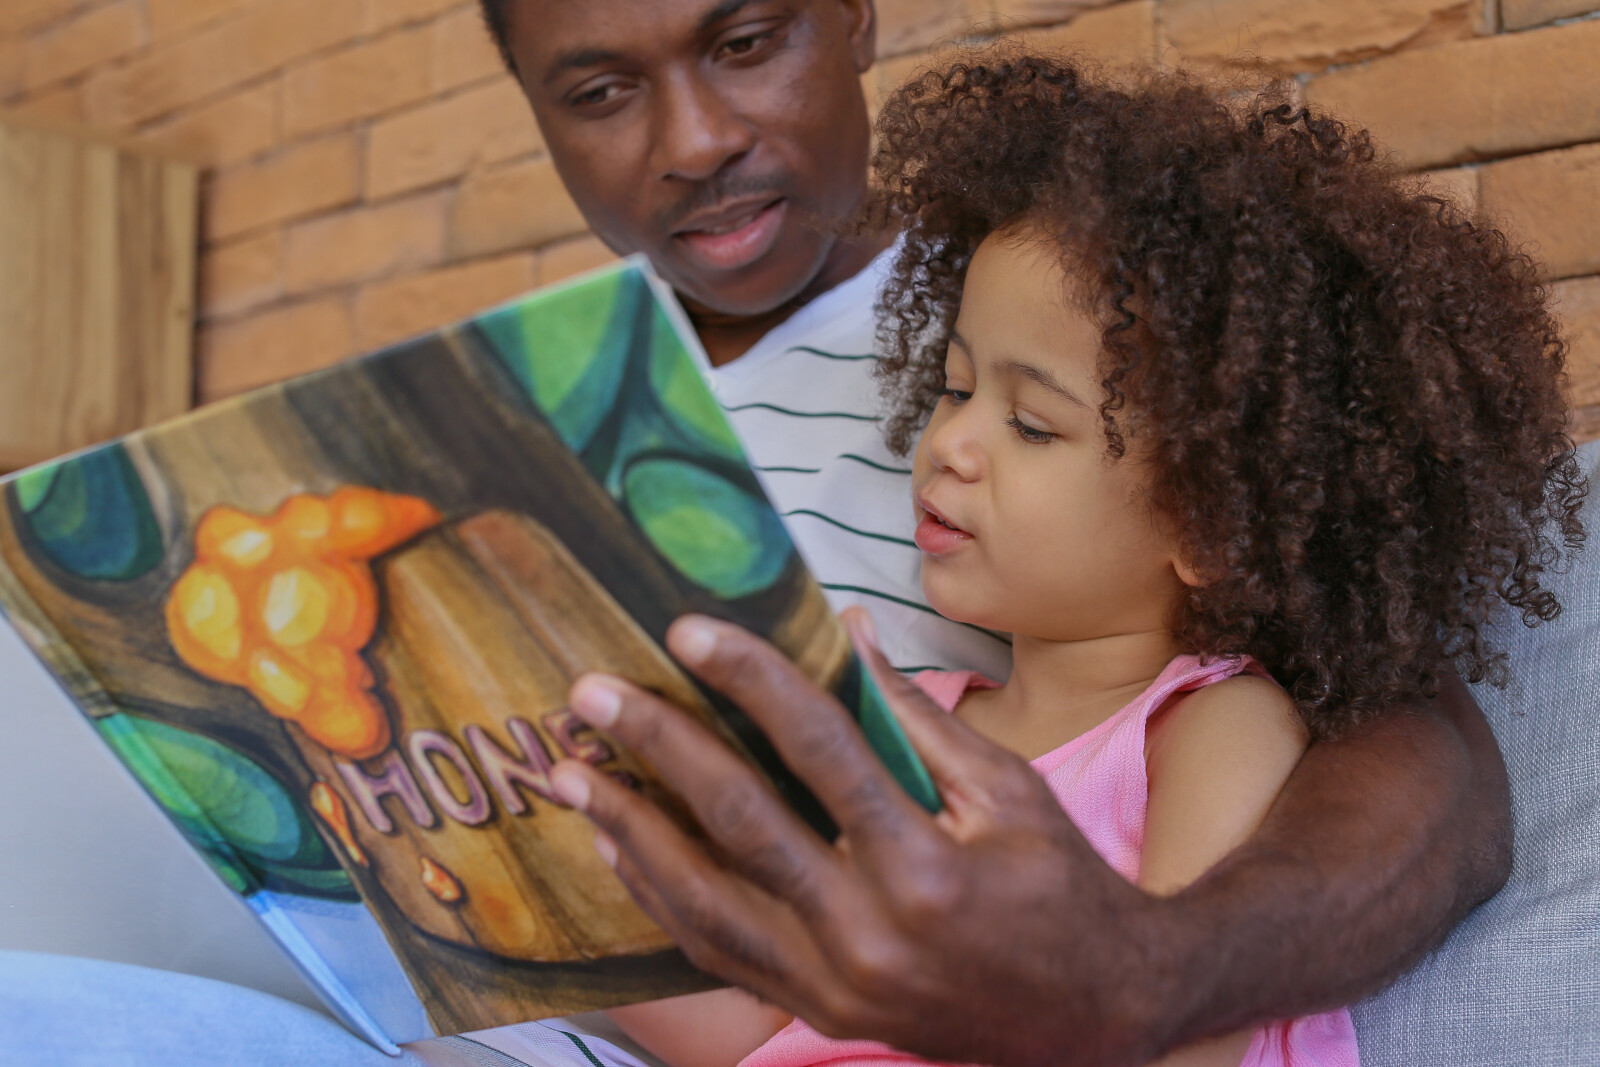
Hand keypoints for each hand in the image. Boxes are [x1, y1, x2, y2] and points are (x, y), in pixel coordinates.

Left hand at [549, 610, 1179, 1066]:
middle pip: (739, 823)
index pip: (819, 751)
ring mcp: (834, 984)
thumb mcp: (1010, 792)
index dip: (750, 681)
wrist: (1094, 1021)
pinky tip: (620, 849)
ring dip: (630, 832)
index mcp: (927, 866)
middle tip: (589, 696)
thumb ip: (918, 717)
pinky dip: (661, 899)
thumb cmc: (1062, 889)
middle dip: (656, 750)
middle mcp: (868, 933)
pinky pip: (719, 952)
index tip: (687, 631)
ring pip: (706, 901)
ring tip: (570, 774)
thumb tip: (850, 631)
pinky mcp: (818, 1010)